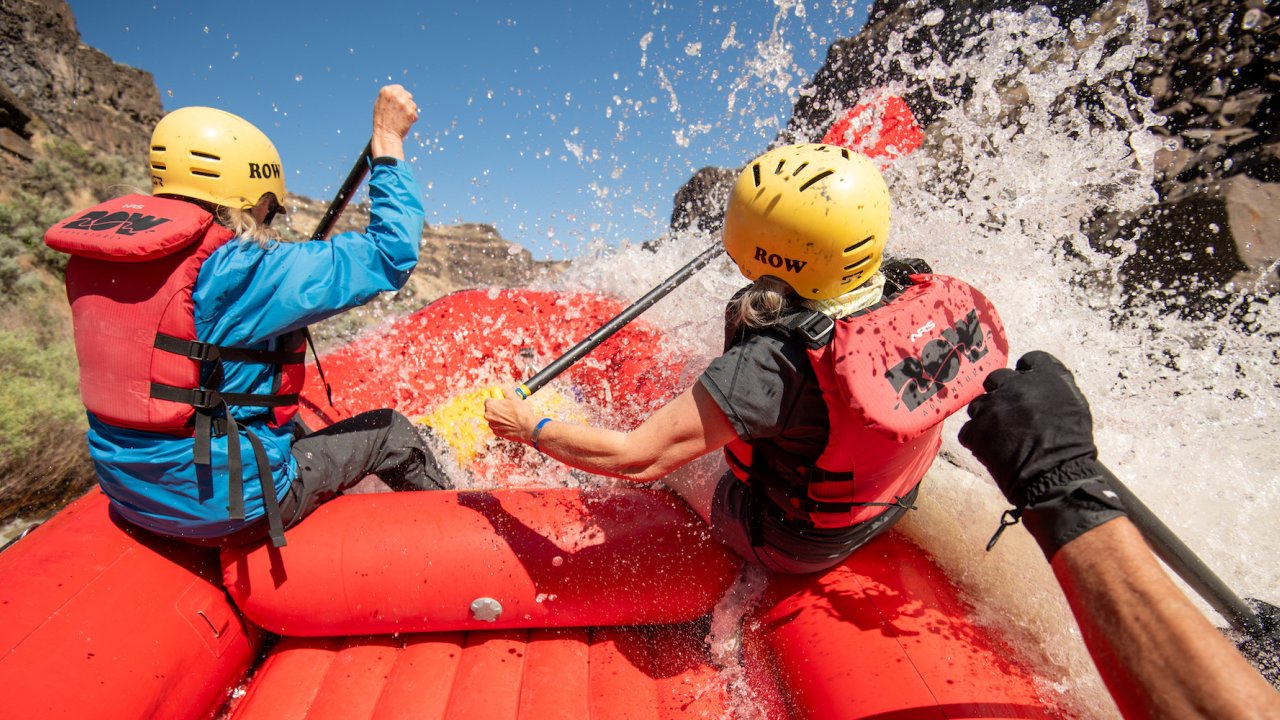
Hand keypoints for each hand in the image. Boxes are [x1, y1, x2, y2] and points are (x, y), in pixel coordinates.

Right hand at [371, 85, 417, 159]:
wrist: (385, 135)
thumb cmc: (381, 120)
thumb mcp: (380, 103)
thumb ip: (389, 95)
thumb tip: (400, 91)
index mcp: (386, 91)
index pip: (400, 88)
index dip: (400, 96)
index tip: (397, 103)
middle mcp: (396, 95)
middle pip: (408, 95)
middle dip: (406, 103)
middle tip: (399, 113)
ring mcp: (404, 103)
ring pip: (413, 104)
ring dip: (409, 111)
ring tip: (400, 118)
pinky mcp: (411, 112)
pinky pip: (415, 113)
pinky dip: (411, 118)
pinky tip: (404, 122)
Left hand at [484, 388, 539, 443]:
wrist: (528, 428)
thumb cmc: (522, 412)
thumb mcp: (514, 397)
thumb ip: (506, 391)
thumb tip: (503, 390)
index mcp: (490, 406)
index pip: (489, 399)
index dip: (497, 399)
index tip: (503, 400)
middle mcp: (488, 416)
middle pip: (491, 409)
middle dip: (498, 408)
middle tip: (509, 408)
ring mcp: (492, 425)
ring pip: (494, 418)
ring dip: (500, 417)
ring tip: (512, 417)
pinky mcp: (497, 433)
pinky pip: (498, 426)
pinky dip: (503, 425)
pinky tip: (511, 424)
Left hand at [959, 351, 1096, 506]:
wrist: (1055, 475)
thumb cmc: (1072, 446)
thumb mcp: (1076, 407)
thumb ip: (1057, 388)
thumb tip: (1043, 383)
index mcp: (1044, 376)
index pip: (1031, 360)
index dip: (1028, 373)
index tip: (1028, 387)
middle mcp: (1015, 385)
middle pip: (997, 378)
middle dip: (1001, 393)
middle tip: (1010, 415)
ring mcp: (992, 406)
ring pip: (979, 404)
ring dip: (987, 417)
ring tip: (1001, 438)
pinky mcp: (975, 429)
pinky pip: (968, 430)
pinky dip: (977, 439)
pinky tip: (991, 450)